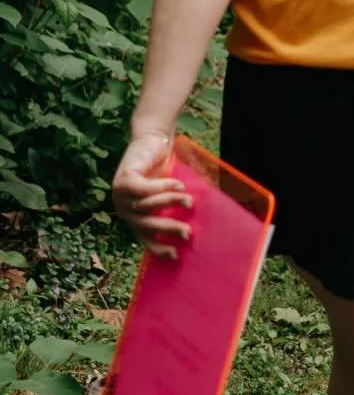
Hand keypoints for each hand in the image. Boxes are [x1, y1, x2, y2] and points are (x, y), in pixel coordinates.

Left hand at [112, 131, 192, 257]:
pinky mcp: (124, 180)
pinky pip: (146, 189)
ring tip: (188, 201)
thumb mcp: (165, 192)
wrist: (151, 139)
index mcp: (133, 216)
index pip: (144, 237)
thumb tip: (193, 227)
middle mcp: (123, 209)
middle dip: (167, 230)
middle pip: (145, 225)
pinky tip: (179, 184)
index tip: (175, 255)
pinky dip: (164, 187)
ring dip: (170, 203)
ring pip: (147, 206)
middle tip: (187, 232)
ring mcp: (120, 195)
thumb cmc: (162, 166)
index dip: (158, 248)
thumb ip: (170, 207)